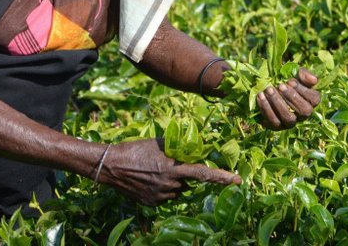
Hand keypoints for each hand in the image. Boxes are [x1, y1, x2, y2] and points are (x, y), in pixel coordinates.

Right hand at [97, 138, 240, 205]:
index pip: (203, 174)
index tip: (237, 181)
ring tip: (153, 171)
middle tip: (167, 165)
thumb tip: (190, 148)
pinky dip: (161, 190)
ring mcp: (160, 196)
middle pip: (187, 183)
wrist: (111, 166)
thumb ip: (177, 149)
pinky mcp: (151, 203)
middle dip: (182, 175)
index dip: (221, 177)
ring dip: (172, 183)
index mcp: (173, 168)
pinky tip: (148, 180)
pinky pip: (164, 197)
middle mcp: (169, 185)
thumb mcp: (158, 144)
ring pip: (176, 191)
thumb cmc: (135, 149)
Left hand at [256, 68, 320, 129]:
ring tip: (269, 89)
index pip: (314, 100)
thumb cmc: (285, 81)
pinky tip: (261, 96)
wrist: (268, 89)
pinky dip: (266, 108)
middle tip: (280, 85)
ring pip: (288, 118)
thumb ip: (305, 75)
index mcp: (311, 102)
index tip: (290, 81)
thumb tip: (314, 80)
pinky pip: (273, 121)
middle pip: (304, 111)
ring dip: (278, 103)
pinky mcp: (276, 126)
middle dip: (291, 97)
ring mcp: (289, 123)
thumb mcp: (296, 74)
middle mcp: (302, 116)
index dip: (303, 90)